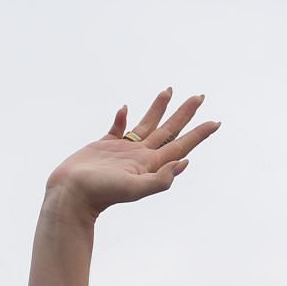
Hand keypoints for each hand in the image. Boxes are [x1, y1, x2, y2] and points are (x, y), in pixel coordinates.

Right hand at [42, 91, 219, 222]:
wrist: (70, 195)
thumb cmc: (100, 193)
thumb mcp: (134, 189)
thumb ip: (160, 179)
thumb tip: (185, 163)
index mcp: (151, 164)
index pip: (181, 145)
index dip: (199, 134)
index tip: (216, 122)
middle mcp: (142, 156)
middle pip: (169, 130)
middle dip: (185, 113)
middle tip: (200, 97)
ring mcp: (123, 150)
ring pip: (147, 124)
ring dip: (158, 108)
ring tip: (169, 90)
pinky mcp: (104, 146)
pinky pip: (118, 128)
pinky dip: (123, 118)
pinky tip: (125, 109)